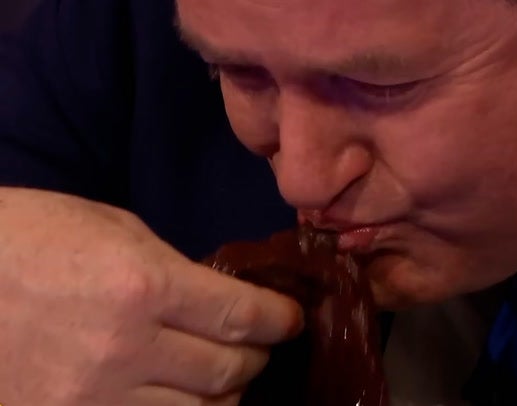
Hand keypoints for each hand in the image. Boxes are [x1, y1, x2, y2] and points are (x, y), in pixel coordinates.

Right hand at [0, 187, 302, 404]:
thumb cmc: (32, 237)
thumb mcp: (115, 231)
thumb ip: (175, 271)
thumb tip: (221, 302)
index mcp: (143, 286)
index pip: (242, 316)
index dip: (280, 320)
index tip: (292, 319)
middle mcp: (126, 349)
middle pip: (228, 372)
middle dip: (256, 358)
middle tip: (257, 345)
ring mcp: (92, 398)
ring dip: (222, 396)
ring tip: (222, 377)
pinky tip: (179, 398)